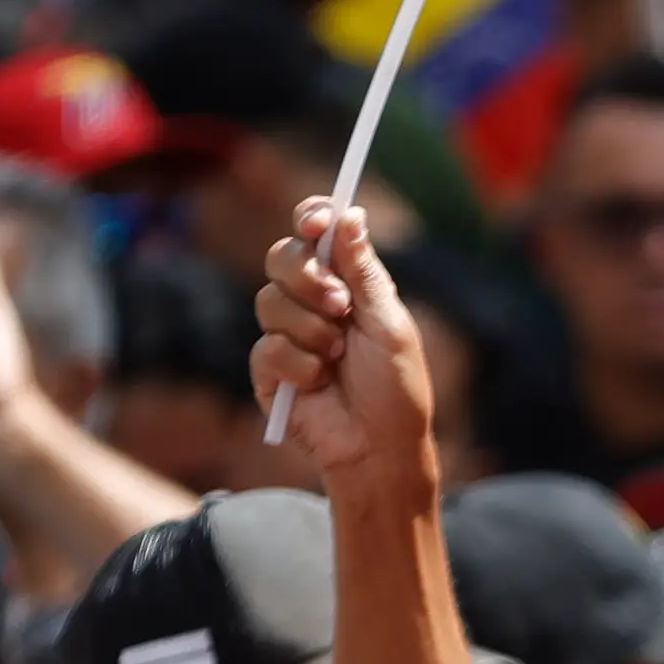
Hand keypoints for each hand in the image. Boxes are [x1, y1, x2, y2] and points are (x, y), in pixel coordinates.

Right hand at [252, 195, 444, 502]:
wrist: (379, 449)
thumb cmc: (396, 388)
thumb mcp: (388, 324)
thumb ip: (365, 272)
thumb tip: (351, 214)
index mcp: (347, 283)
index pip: (317, 234)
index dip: (311, 217)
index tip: (316, 222)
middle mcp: (313, 302)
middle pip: (282, 257)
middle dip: (307, 277)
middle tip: (340, 305)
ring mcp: (287, 334)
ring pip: (269, 300)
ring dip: (311, 329)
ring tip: (338, 357)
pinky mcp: (269, 370)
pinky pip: (267, 347)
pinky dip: (299, 365)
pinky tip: (319, 383)